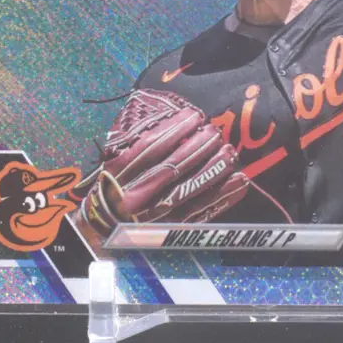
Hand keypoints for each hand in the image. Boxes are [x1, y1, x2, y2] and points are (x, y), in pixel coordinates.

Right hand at [69, 89, 250, 249]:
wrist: (102, 226)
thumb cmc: (111, 186)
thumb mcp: (113, 161)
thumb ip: (136, 143)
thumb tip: (174, 119)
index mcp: (119, 174)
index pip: (150, 147)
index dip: (175, 128)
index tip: (193, 115)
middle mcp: (136, 194)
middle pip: (174, 165)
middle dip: (199, 146)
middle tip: (214, 131)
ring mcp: (155, 213)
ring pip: (190, 186)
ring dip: (214, 167)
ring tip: (229, 151)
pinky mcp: (171, 227)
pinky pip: (201, 210)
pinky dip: (223, 195)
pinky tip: (240, 181)